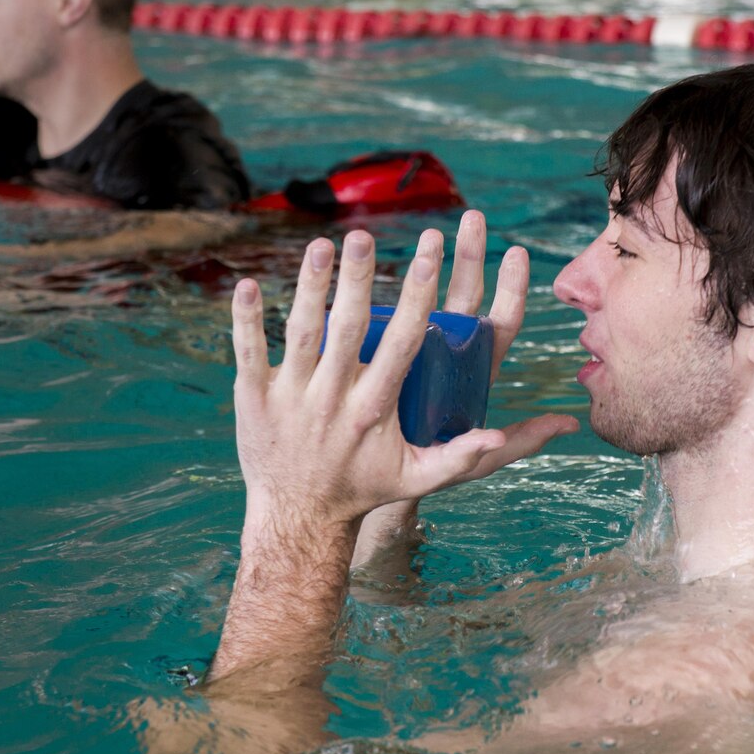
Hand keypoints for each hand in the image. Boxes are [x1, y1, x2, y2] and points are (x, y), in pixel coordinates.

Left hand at [230, 212, 575, 533]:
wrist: (297, 519)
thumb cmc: (364, 489)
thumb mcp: (419, 478)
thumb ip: (465, 455)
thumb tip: (509, 432)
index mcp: (374, 410)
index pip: (402, 342)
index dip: (417, 294)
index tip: (429, 252)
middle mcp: (332, 399)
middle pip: (348, 328)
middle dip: (358, 278)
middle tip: (365, 234)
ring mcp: (289, 397)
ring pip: (300, 332)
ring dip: (309, 286)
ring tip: (321, 244)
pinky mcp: (253, 399)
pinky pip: (247, 352)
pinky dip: (245, 319)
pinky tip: (247, 284)